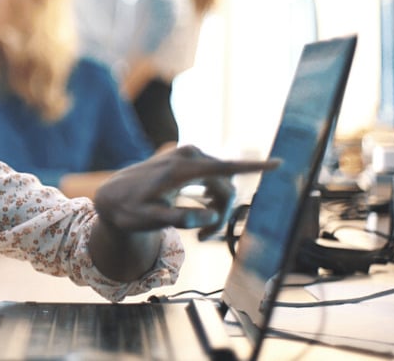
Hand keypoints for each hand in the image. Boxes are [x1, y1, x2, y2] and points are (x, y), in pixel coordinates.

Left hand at [94, 145, 279, 239]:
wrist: (112, 196)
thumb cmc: (130, 211)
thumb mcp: (150, 220)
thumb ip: (179, 219)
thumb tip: (210, 217)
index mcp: (181, 169)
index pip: (225, 167)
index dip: (255, 167)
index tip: (280, 163)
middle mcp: (188, 155)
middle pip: (227, 187)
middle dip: (223, 214)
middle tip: (204, 239)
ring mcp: (188, 154)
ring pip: (222, 185)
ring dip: (218, 209)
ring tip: (199, 233)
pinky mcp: (188, 158)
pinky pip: (213, 180)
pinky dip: (211, 199)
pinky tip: (199, 215)